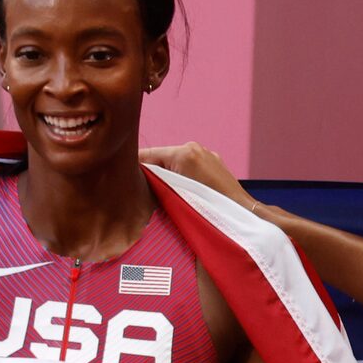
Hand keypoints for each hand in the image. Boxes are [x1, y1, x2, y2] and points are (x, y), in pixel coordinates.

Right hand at [140, 141, 259, 213]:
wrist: (242, 213)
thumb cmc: (210, 208)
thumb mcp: (175, 196)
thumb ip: (155, 184)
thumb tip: (136, 179)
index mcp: (184, 153)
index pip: (148, 155)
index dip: (133, 166)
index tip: (120, 175)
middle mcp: (195, 148)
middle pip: (161, 158)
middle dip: (150, 172)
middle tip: (136, 188)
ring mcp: (206, 154)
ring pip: (175, 162)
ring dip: (166, 175)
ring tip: (157, 192)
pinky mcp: (214, 163)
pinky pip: (190, 167)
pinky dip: (181, 176)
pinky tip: (179, 191)